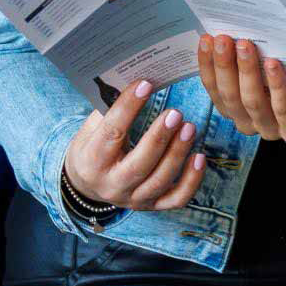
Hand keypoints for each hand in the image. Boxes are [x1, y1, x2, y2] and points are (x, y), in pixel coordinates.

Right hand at [62, 78, 208, 209]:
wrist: (86, 185)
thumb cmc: (91, 147)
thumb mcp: (89, 129)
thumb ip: (108, 109)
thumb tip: (135, 79)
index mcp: (92, 162)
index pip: (111, 133)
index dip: (128, 107)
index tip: (145, 84)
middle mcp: (112, 185)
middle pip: (139, 165)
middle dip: (159, 138)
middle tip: (175, 113)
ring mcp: (133, 199)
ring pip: (160, 181)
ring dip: (178, 154)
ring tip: (190, 127)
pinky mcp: (151, 206)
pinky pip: (176, 199)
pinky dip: (191, 181)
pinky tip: (199, 157)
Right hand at [198, 34, 285, 143]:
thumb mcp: (268, 56)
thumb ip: (245, 51)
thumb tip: (222, 24)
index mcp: (238, 106)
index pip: (215, 89)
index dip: (207, 65)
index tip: (206, 38)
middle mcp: (251, 121)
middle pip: (230, 98)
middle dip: (225, 66)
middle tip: (225, 39)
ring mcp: (272, 129)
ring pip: (252, 104)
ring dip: (247, 73)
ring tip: (247, 46)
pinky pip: (282, 110)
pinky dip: (277, 86)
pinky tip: (274, 64)